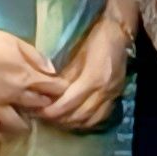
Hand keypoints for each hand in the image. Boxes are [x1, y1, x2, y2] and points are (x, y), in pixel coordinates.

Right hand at [0, 21, 65, 146]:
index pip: (52, 87)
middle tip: (47, 106)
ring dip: (25, 125)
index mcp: (24, 75)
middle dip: (46, 107)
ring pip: (15, 125)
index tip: (62, 90)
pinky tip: (2, 137)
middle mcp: (12, 95)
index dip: (60, 90)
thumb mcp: (15, 41)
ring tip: (26, 123)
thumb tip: (52, 70)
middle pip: (37, 107)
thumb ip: (35, 56)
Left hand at [40, 0, 134, 132]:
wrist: (118, 32)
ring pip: (90, 120)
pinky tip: (76, 119)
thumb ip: (64, 78)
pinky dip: (87, 122)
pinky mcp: (117, 96)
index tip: (38, 112)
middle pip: (78, 116)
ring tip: (58, 120)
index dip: (51, 111)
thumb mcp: (75, 56)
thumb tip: (49, 95)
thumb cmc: (94, 40)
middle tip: (44, 118)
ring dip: (72, 123)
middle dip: (59, 120)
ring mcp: (112, 95)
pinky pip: (101, 117)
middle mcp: (104, 91)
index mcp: (92, 78)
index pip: (68, 104)